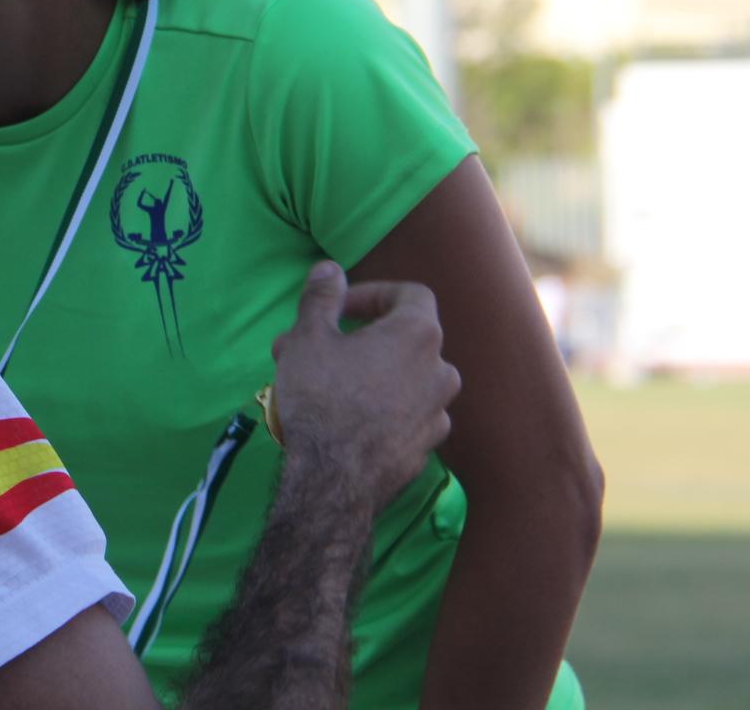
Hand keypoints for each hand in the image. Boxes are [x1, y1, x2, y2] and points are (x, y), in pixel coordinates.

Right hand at [269, 262, 459, 508]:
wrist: (335, 481)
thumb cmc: (322, 399)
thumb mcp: (309, 338)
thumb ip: (322, 297)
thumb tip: (329, 269)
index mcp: (419, 335)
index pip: (411, 294)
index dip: (374, 294)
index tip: (340, 309)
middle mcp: (440, 371)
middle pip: (403, 339)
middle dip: (357, 338)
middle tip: (314, 350)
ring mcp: (437, 413)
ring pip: (403, 379)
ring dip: (368, 373)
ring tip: (323, 385)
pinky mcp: (427, 448)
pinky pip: (405, 414)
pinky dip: (380, 407)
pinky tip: (344, 419)